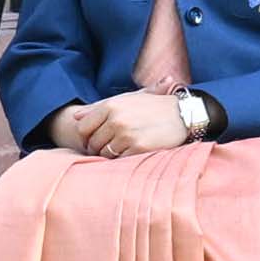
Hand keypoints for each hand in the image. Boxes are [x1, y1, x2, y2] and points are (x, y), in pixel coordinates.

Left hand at [43, 96, 167, 161]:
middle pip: (93, 143)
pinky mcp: (139, 147)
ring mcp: (128, 134)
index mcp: (111, 105)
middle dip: (100, 146)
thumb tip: (75, 117)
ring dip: (112, 154)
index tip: (97, 139)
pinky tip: (135, 151)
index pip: (83, 128)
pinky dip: (125, 159)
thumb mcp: (126, 100)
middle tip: (115, 145)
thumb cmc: (153, 107)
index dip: (87, 136)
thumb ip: (98, 108)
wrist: (184, 114)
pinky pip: (120, 160)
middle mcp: (117, 119)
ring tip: (126, 147)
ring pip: (105, 153)